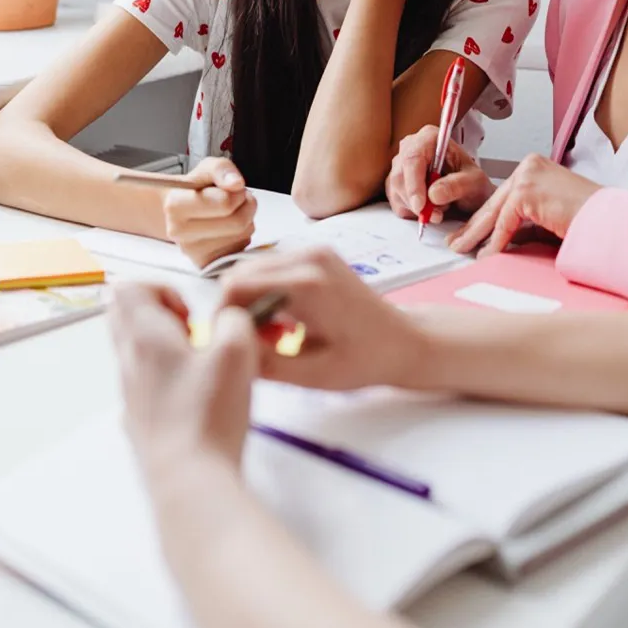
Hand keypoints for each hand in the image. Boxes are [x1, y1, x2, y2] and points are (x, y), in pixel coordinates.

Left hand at [110, 283, 256, 475]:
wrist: (189, 481)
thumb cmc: (209, 413)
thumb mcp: (237, 352)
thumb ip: (235, 320)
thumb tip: (230, 318)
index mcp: (145, 336)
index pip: (127, 287)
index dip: (162, 289)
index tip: (190, 314)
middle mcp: (128, 362)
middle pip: (122, 316)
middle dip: (157, 314)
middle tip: (191, 333)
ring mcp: (129, 395)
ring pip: (133, 352)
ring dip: (162, 347)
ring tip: (198, 366)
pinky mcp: (138, 422)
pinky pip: (142, 385)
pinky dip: (163, 379)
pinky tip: (194, 399)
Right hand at [162, 158, 256, 269]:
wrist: (183, 213)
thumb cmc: (197, 189)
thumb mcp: (207, 168)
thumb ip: (222, 169)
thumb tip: (236, 184)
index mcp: (175, 206)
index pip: (224, 203)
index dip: (236, 192)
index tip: (230, 188)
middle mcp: (179, 232)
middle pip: (237, 222)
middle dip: (246, 205)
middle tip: (238, 199)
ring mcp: (192, 252)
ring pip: (242, 235)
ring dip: (246, 220)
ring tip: (231, 212)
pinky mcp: (206, 263)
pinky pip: (241, 249)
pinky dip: (242, 236)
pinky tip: (229, 229)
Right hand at [219, 246, 421, 390]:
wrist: (404, 341)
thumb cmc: (365, 361)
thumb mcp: (313, 376)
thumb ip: (265, 364)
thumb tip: (224, 350)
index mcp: (307, 284)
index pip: (236, 285)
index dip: (222, 316)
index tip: (231, 345)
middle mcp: (308, 256)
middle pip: (240, 273)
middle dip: (236, 310)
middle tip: (253, 345)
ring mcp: (314, 250)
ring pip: (253, 270)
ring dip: (250, 302)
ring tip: (272, 338)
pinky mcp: (317, 253)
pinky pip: (272, 268)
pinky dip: (266, 293)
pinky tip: (284, 323)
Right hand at [386, 124, 494, 222]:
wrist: (470, 192)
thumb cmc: (471, 182)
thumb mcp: (474, 183)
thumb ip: (457, 185)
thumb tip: (434, 194)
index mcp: (429, 138)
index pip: (413, 158)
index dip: (414, 183)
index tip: (421, 205)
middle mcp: (410, 148)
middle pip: (400, 176)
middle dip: (416, 201)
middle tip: (437, 214)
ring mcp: (400, 165)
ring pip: (396, 191)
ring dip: (417, 208)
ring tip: (440, 207)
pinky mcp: (396, 183)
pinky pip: (395, 202)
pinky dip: (412, 212)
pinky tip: (429, 208)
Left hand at [449, 155, 600, 253]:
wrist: (608, 220)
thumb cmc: (586, 218)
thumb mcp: (546, 217)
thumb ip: (524, 222)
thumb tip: (499, 238)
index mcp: (534, 167)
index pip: (503, 195)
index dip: (484, 217)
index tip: (470, 232)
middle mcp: (529, 166)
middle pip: (495, 201)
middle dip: (474, 225)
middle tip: (457, 241)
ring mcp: (527, 176)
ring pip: (495, 211)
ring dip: (477, 233)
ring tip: (462, 248)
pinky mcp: (527, 191)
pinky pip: (506, 221)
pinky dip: (496, 240)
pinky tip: (486, 255)